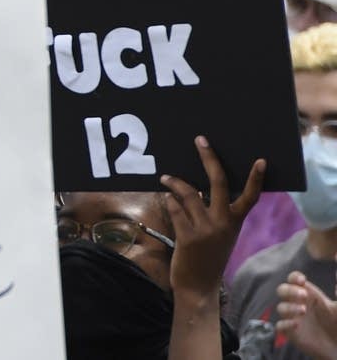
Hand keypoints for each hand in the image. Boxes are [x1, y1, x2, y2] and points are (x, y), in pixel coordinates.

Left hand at [161, 136, 265, 299]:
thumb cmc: (208, 256)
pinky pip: (175, 209)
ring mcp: (205, 229)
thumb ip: (215, 213)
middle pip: (218, 183)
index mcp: (234, 222)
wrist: (198, 286)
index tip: (260, 160)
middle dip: (208, 159)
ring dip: (175, 182)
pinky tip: (166, 198)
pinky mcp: (187, 236)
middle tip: (200, 141)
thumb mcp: (220, 234)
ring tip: (166, 178)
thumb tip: (200, 187)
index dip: (255, 179)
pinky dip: (169, 201)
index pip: (249, 197)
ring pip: (189, 193)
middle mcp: (223, 223)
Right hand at [277, 271, 336, 359]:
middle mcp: (297, 303)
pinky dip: (285, 324)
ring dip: (289, 307)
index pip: (294, 280)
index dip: (294, 277)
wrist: (336, 345)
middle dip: (290, 290)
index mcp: (308, 294)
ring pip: (281, 307)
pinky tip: (296, 325)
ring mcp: (292, 318)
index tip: (302, 280)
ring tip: (303, 310)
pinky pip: (280, 325)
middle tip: (303, 295)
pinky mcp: (290, 332)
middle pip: (282, 290)